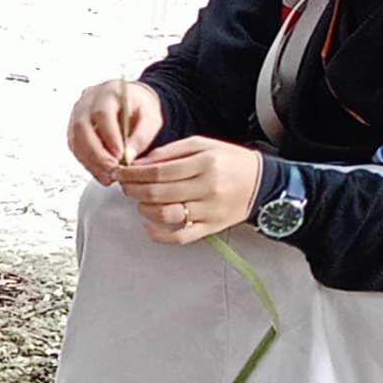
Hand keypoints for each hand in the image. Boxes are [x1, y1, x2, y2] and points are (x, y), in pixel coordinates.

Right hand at [65, 77, 164, 180]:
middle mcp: (88, 101)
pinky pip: (75, 147)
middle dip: (97, 154)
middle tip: (112, 170)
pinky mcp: (73, 128)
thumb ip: (143, 136)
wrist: (131, 102)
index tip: (120, 156)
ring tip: (107, 176)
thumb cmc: (140, 108)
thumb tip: (128, 156)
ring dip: (90, 161)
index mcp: (109, 92)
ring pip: (75, 140)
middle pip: (82, 128)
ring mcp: (77, 114)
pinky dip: (87, 162)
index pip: (102, 114)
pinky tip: (101, 172)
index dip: (109, 137)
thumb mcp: (152, 118)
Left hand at [120, 135, 263, 242]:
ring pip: (166, 215)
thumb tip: (139, 164)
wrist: (263, 184)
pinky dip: (160, 235)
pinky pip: (181, 237)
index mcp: (205, 163)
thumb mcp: (203, 145)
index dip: (133, 173)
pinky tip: (148, 226)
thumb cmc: (230, 162)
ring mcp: (209, 211)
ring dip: (144, 209)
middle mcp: (207, 188)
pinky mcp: (211, 228)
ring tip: (139, 201)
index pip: (159, 171)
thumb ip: (170, 152)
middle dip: (133, 190)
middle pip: (158, 193)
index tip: (120, 172)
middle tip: (124, 186)